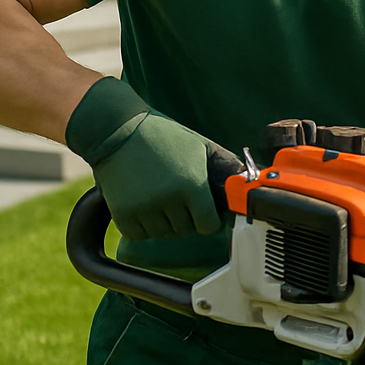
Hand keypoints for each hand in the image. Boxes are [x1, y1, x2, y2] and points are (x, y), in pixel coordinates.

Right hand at [65, 77, 223, 240]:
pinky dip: (142, 225)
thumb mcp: (200, 145)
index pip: (208, 225)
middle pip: (186, 230)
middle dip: (186, 217)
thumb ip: (225, 165)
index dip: (207, 219)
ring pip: (163, 233)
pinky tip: (142, 204)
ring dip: (164, 221)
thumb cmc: (163, 136)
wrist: (117, 129)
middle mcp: (169, 201)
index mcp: (192, 185)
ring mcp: (144, 209)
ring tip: (158, 196)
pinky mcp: (122, 214)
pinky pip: (139, 235)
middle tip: (176, 196)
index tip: (202, 210)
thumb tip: (247, 180)